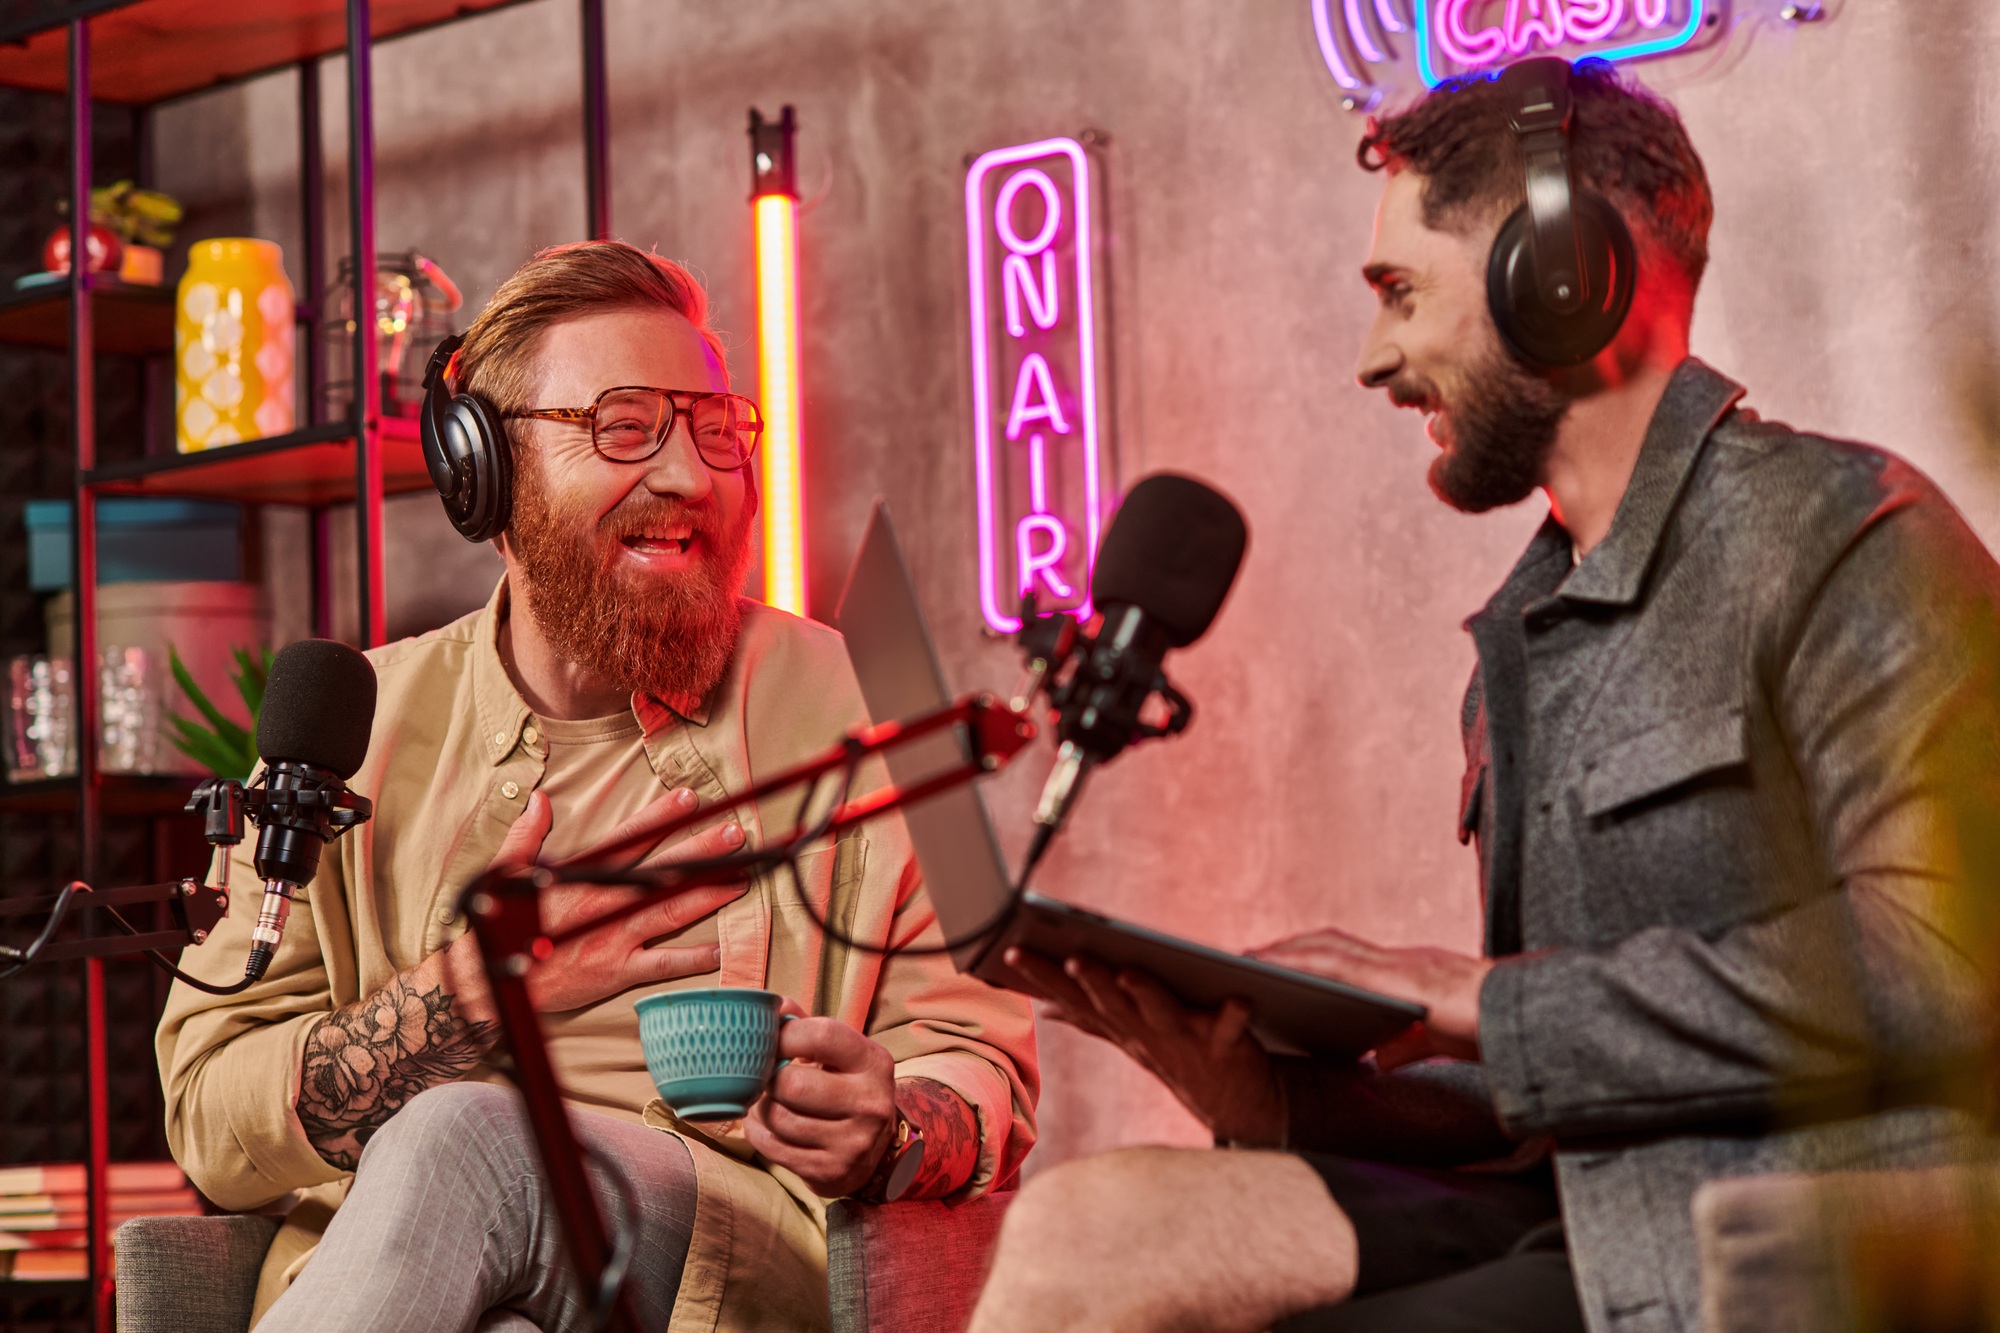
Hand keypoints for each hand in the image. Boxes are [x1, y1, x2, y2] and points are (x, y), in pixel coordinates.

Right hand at [452, 787, 748, 1015]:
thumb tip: (540, 800)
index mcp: (583, 877)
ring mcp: (615, 938)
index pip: (629, 840)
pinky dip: (693, 958)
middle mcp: (605, 904)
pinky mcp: (618, 971)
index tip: (689, 800)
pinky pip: (663, 965)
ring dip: (709, 894)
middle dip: (702, 852)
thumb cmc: (502, 926)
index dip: (660, 818)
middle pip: (663, 872)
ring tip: (743, 878)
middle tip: (736, 835)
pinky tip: (722, 948)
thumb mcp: (506, 873)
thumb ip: (528, 835)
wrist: (493, 984)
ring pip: (672, 911)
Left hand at [743, 999, 899, 1197]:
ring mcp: (853, 1142)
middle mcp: (871, 1103)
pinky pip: (773, 1148)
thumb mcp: (839, 1053)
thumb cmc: (845, 1086)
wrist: (873, 1150)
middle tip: (766, 1076)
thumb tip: (769, 1006)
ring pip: (779, 1119)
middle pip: (794, 1085)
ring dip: (761, 1108)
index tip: (772, 1039)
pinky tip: (766, 1123)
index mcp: (874, 1062)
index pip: (823, 1036)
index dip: (785, 1035)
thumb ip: (804, 1025)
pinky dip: (759, 1132)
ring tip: (767, 1099)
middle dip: (769, 1079)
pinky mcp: (831, 1171)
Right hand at [1003, 947, 1285, 1145]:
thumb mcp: (1128, 1034)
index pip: (1073, 997)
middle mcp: (1145, 1033)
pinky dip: (1234, 1015)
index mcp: (1120, 1025)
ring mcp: (1184, 1040)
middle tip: (1071, 957)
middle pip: (1111, 1003)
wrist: (1233, 1102)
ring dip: (1144, 994)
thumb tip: (1047, 1006)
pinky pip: (1230, 1028)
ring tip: (1130, 972)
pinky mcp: (1226, 1044)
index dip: (1042, 976)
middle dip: (1089, 981)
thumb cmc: (1177, 1054)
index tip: (1012, 950)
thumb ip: (1089, 1017)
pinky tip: (1240, 998)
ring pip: (1159, 1013)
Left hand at [1249, 929, 1492, 1068]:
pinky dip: (1299, 961)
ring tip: (1247, 960)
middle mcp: (1397, 960)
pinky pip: (1335, 962)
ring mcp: (1396, 963)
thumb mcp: (1437, 1040)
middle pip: (1330, 944)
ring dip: (1285, 951)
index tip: (1280, 961)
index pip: (1350, 957)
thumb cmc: (1488, 1030)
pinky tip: (1273, 968)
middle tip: (1248, 957)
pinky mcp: (1395, 974)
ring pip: (1326, 947)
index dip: (1312, 955)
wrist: (1523, 1022)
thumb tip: (1382, 1058)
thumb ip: (1408, 1044)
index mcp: (1406, 973)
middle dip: (1289, 948)